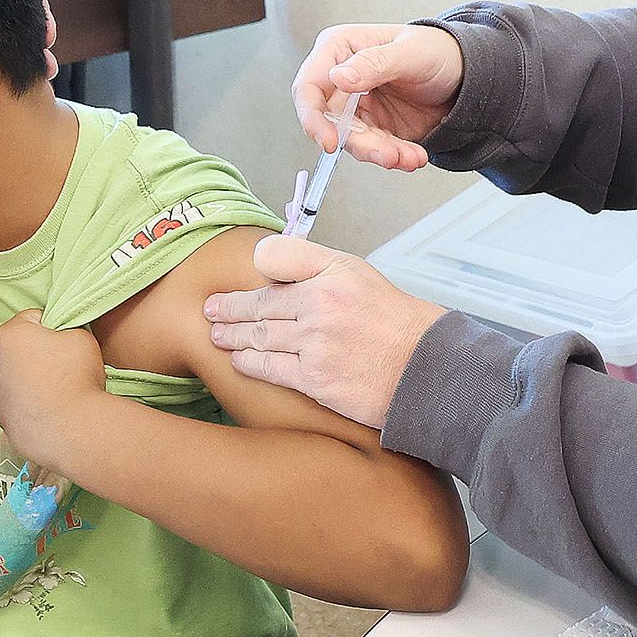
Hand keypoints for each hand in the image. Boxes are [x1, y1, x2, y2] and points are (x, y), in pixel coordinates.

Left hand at [0, 310, 106, 469]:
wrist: (72, 430)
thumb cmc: (76, 377)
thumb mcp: (81, 335)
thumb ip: (66, 328)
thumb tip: (61, 336)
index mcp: (10, 335)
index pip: (32, 319)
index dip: (54, 327)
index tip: (67, 341)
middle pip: (20, 348)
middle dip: (40, 353)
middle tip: (66, 366)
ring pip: (18, 377)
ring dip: (35, 379)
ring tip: (61, 391)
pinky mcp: (2, 419)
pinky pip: (19, 402)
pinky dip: (32, 403)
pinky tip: (53, 409)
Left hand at [203, 235, 447, 428]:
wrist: (425, 368)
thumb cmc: (395, 323)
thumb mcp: (360, 275)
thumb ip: (316, 266)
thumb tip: (272, 264)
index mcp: (331, 274)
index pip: (275, 258)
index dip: (256, 268)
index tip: (240, 278)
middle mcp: (320, 305)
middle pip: (259, 304)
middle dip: (228, 308)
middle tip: (210, 310)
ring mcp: (314, 344)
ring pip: (259, 336)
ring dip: (232, 336)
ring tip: (217, 335)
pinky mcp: (314, 379)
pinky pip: (269, 368)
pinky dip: (249, 363)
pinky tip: (238, 360)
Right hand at [292, 24, 466, 171]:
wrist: (466, 75)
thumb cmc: (436, 50)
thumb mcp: (410, 52)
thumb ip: (373, 63)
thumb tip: (337, 77)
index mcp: (339, 49)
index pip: (309, 85)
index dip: (312, 116)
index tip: (329, 140)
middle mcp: (342, 80)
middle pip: (330, 121)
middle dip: (360, 142)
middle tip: (386, 154)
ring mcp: (356, 107)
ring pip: (353, 141)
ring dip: (381, 152)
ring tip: (408, 156)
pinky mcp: (374, 127)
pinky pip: (375, 149)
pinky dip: (395, 156)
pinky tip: (414, 155)